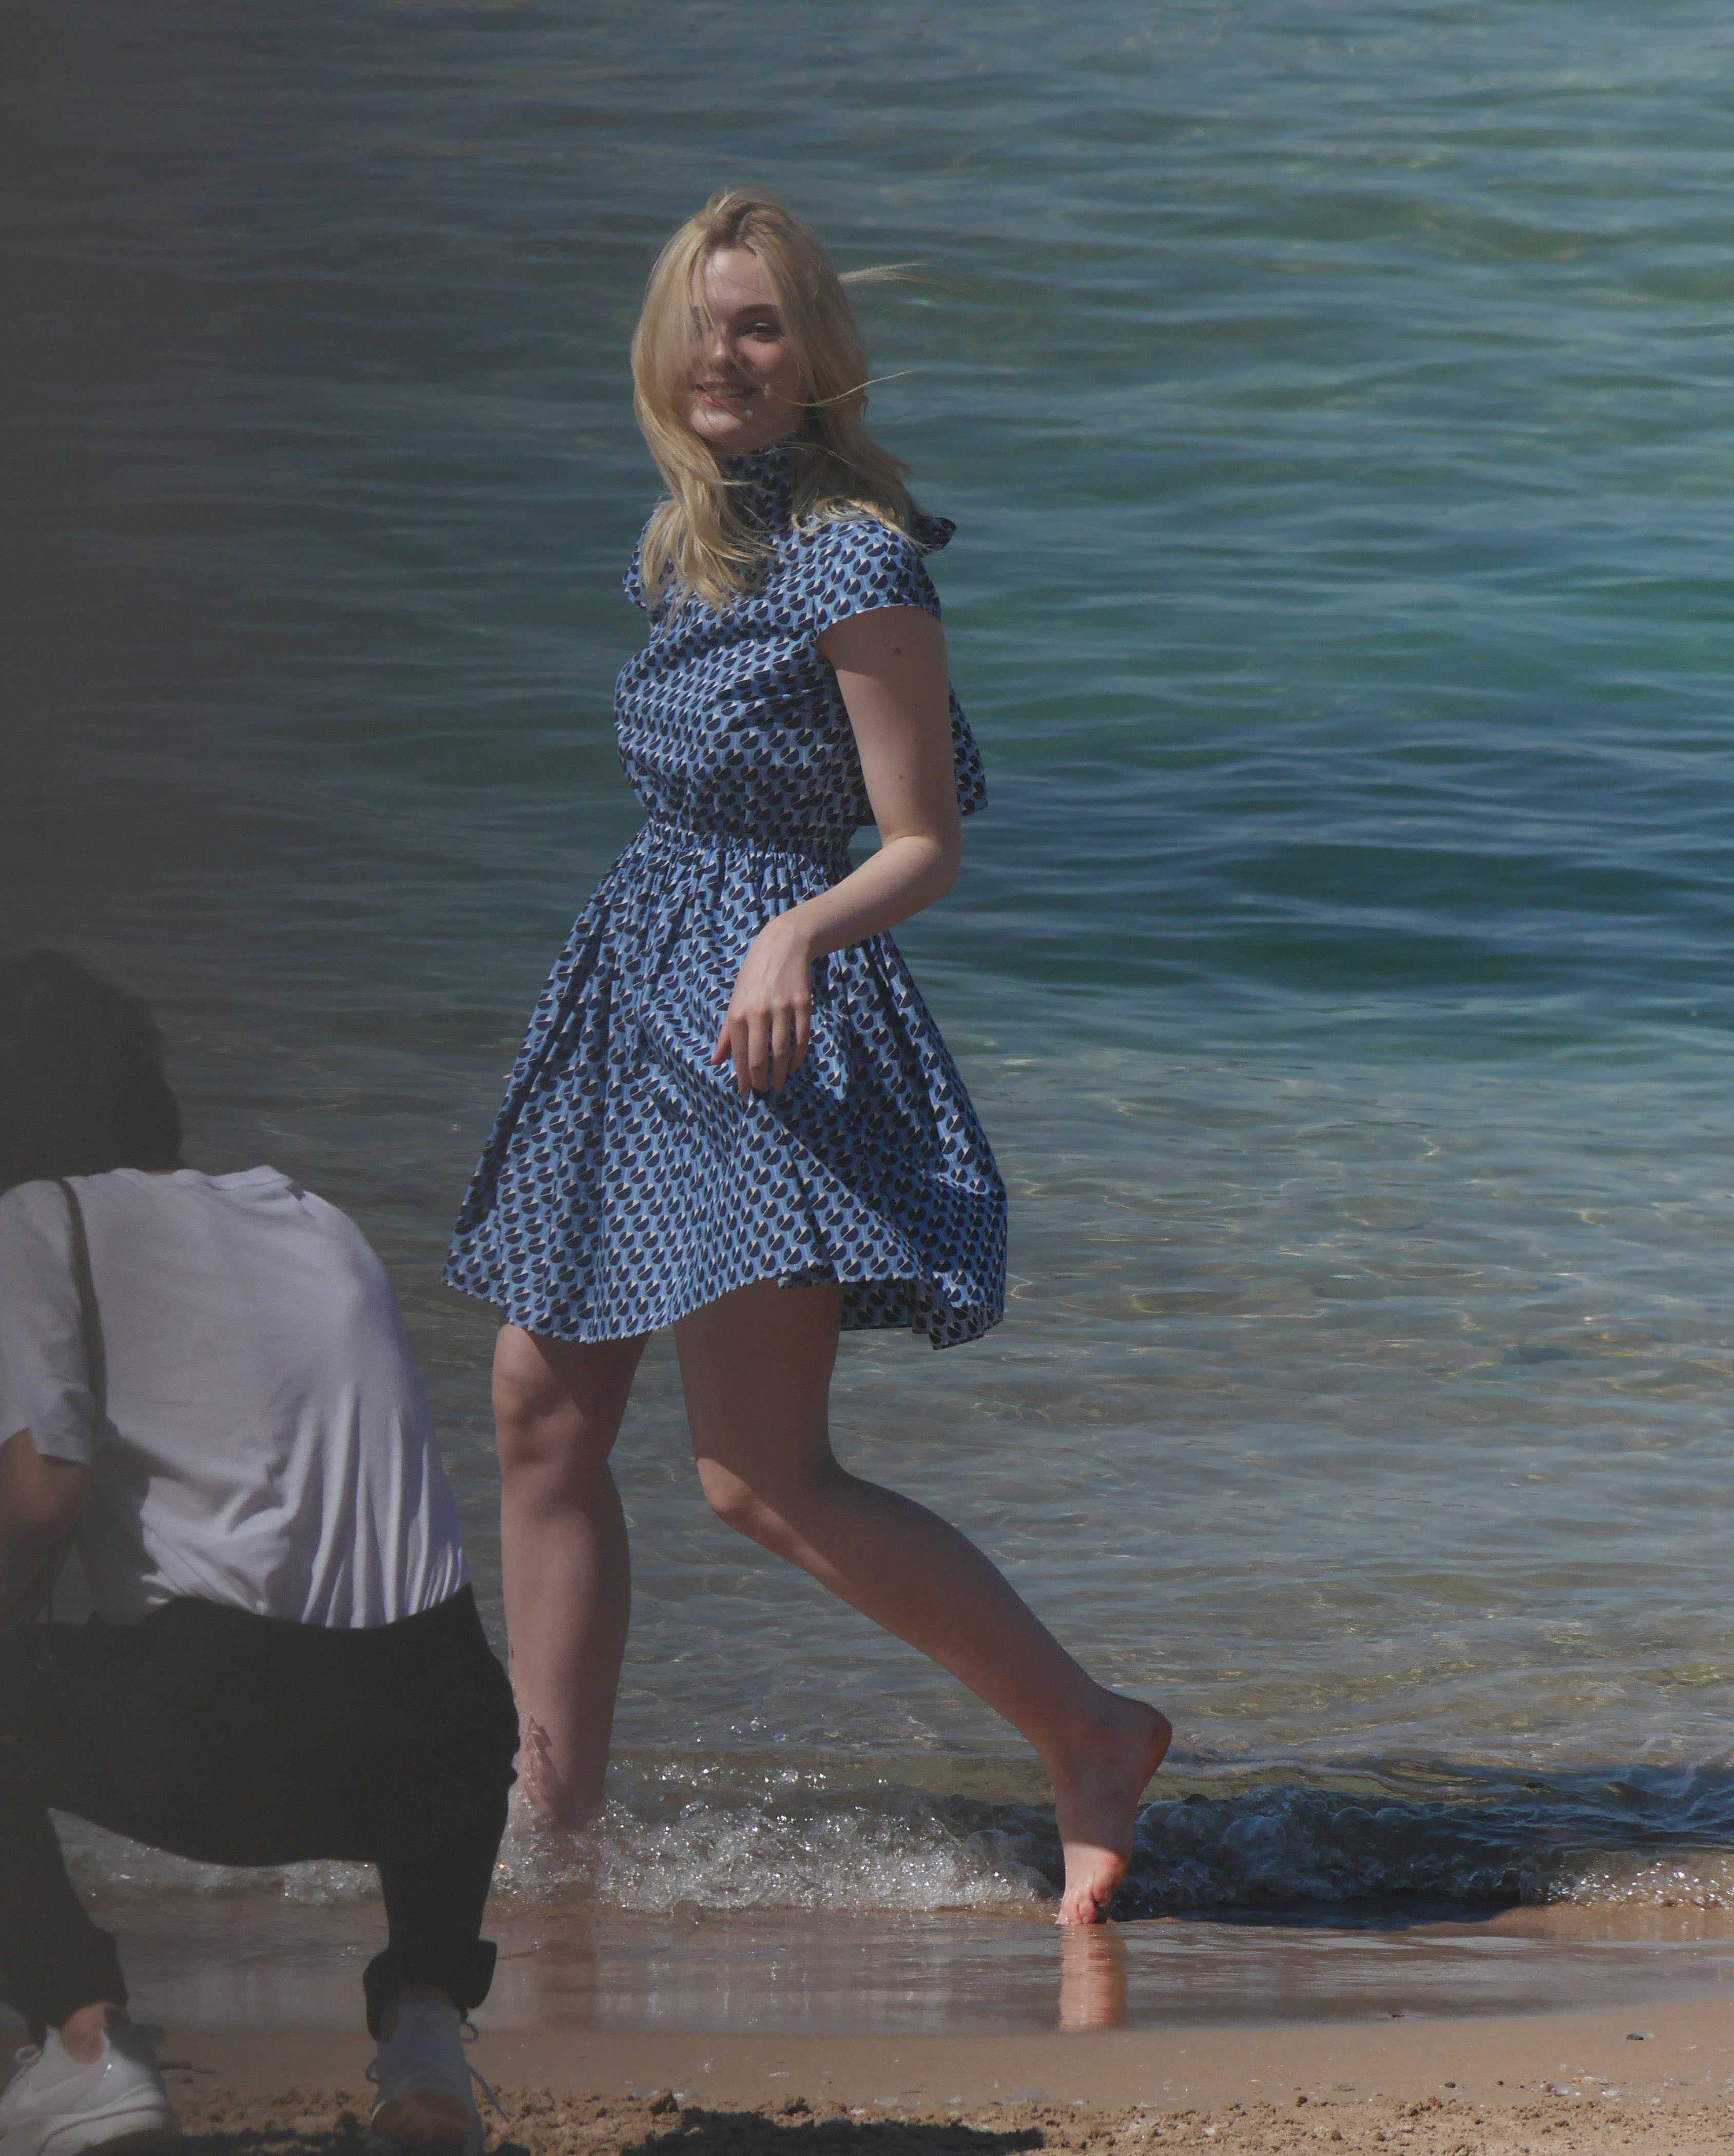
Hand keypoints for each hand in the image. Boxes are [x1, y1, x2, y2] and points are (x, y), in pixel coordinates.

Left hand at [712, 913, 813, 1096]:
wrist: (782, 945)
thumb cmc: (753, 975)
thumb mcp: (735, 1000)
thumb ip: (726, 1033)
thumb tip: (716, 1061)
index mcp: (737, 1013)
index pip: (739, 1055)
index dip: (743, 1078)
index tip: (746, 1093)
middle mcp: (758, 1012)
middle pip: (759, 1057)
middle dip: (761, 1080)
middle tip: (764, 1091)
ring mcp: (782, 1008)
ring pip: (782, 1051)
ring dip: (781, 1073)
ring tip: (779, 1084)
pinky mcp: (802, 1004)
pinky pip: (802, 1038)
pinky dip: (799, 1056)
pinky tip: (795, 1065)